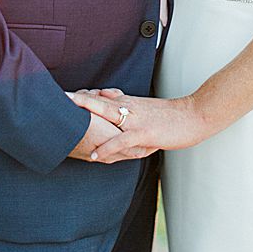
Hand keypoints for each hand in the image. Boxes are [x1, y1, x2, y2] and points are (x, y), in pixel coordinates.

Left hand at [67, 91, 209, 163]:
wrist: (195, 115)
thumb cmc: (172, 114)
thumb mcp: (147, 106)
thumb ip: (126, 103)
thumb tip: (108, 96)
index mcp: (130, 102)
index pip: (101, 96)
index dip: (82, 96)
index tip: (63, 95)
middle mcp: (130, 108)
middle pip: (99, 101)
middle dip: (77, 100)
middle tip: (57, 98)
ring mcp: (137, 120)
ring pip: (107, 116)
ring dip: (87, 117)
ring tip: (67, 120)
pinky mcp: (145, 133)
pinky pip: (121, 141)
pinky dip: (107, 148)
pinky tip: (95, 156)